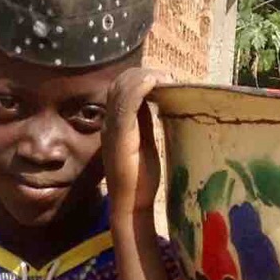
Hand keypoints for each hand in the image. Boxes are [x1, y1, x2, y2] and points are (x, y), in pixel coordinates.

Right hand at [103, 67, 166, 221]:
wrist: (132, 205)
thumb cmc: (140, 179)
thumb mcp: (145, 142)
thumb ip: (145, 120)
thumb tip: (156, 98)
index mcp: (115, 123)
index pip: (122, 87)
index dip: (141, 77)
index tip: (166, 79)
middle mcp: (109, 122)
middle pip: (121, 83)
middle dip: (146, 73)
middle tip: (170, 78)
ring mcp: (112, 128)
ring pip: (123, 88)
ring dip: (147, 77)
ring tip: (168, 79)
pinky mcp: (120, 136)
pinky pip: (127, 103)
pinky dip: (141, 87)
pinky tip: (157, 82)